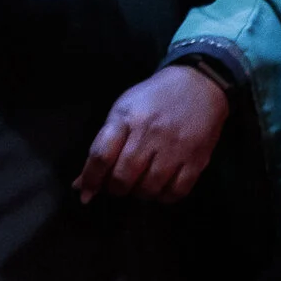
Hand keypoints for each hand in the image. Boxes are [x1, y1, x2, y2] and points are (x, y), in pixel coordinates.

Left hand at [74, 64, 229, 203]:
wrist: (199, 83)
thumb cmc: (154, 99)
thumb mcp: (123, 111)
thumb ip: (102, 146)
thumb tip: (80, 185)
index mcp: (128, 118)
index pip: (101, 156)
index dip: (90, 180)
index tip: (87, 193)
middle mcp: (151, 133)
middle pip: (123, 178)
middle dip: (116, 188)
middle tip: (120, 183)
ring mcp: (176, 147)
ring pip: (148, 189)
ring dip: (140, 193)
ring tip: (142, 182)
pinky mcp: (197, 158)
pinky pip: (175, 192)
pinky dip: (164, 196)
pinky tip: (162, 185)